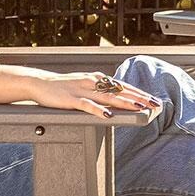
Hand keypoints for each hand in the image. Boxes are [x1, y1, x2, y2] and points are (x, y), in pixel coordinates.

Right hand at [26, 72, 163, 120]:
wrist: (39, 83)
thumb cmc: (63, 86)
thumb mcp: (85, 85)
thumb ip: (101, 91)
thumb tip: (118, 97)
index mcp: (98, 79)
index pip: (123, 86)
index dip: (139, 93)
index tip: (154, 100)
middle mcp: (93, 82)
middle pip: (120, 91)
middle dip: (139, 97)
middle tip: (155, 104)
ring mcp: (83, 90)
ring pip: (108, 97)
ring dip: (124, 102)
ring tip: (139, 107)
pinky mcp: (71, 99)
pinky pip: (87, 105)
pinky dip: (98, 110)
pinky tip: (108, 115)